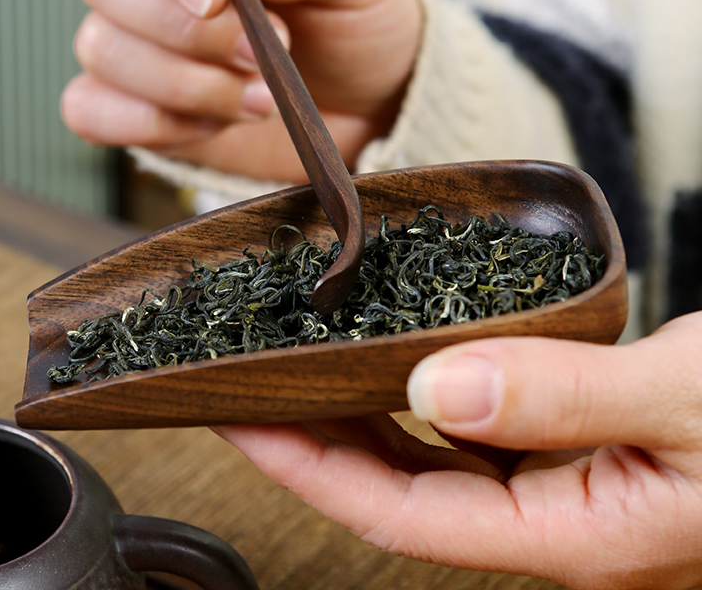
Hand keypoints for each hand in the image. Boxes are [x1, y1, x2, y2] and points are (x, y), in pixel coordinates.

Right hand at [62, 0, 421, 182]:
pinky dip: (153, 125)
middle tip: (262, 56)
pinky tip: (214, 123)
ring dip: (188, 86)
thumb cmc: (358, 24)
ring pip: (102, 51)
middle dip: (190, 34)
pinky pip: (92, 111)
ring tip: (259, 96)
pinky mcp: (139, 104)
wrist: (366, 102)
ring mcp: (142, 42)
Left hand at [216, 313, 701, 588]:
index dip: (307, 465)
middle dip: (311, 441)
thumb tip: (441, 387)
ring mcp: (555, 485)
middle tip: (246, 386)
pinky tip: (390, 363)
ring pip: (426, 458)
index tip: (242, 417)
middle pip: (396, 487)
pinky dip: (417, 395)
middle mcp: (549, 518)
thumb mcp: (682, 402)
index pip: (397, 512)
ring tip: (298, 371)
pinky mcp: (566, 446)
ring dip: (358, 417)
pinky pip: (468, 427)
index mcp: (570, 535)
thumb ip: (563, 398)